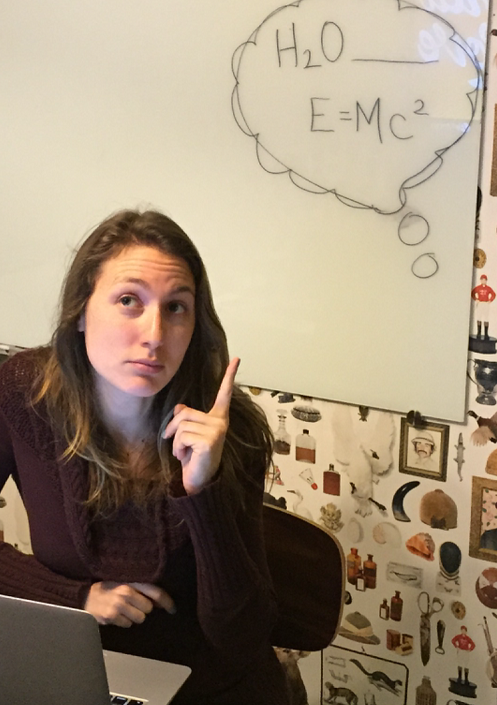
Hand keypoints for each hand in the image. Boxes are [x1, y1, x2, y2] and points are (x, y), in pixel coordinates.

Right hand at [84, 581, 175, 627]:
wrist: (84, 594)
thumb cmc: (108, 587)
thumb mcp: (124, 582)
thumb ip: (142, 589)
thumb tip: (160, 602)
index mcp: (131, 581)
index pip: (155, 592)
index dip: (167, 602)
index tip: (173, 609)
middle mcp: (126, 592)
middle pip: (148, 608)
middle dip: (144, 608)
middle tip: (134, 605)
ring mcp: (118, 605)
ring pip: (139, 618)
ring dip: (134, 616)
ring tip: (124, 609)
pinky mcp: (111, 617)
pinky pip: (127, 624)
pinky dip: (124, 621)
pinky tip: (116, 614)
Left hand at [163, 357, 239, 493]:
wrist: (198, 481)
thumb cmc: (194, 458)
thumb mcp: (188, 435)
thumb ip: (186, 418)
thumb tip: (180, 407)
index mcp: (218, 418)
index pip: (224, 394)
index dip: (229, 376)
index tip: (237, 359)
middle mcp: (220, 422)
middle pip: (184, 412)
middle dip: (173, 428)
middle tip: (176, 443)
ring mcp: (217, 431)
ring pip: (181, 425)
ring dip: (175, 441)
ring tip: (185, 452)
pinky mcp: (210, 440)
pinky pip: (182, 436)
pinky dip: (178, 448)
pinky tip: (187, 456)